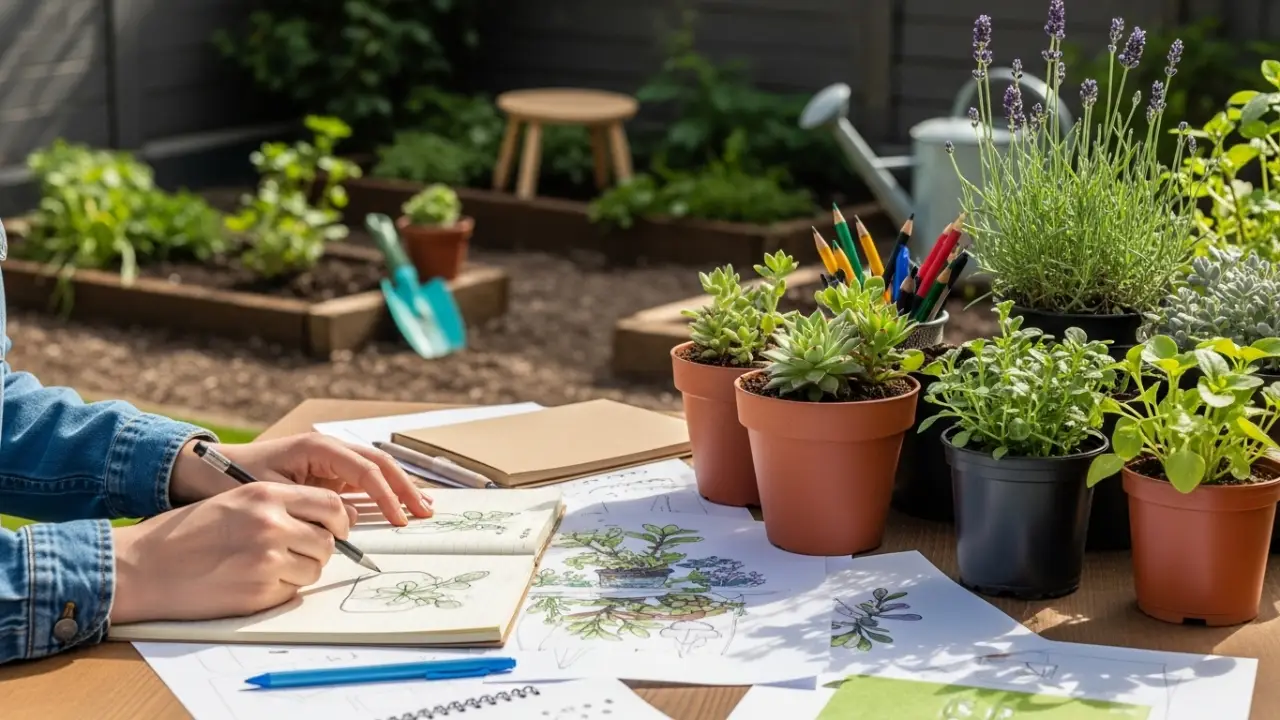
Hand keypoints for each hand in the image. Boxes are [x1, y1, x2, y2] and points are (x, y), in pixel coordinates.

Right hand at [110, 483, 354, 623]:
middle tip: (301, 552)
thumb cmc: (185, 533)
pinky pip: (292, 592)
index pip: (330, 504)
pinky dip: (281, 590)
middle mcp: (271, 524)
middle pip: (328, 540)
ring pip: (314, 568)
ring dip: (301, 570)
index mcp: (266, 494)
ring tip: (268, 566)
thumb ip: (279, 505)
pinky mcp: (259, 593)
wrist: (143, 566)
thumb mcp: (234, 500)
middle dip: (320, 548)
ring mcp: (267, 560)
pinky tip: (252, 582)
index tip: (337, 528)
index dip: (339, 519)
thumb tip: (326, 518)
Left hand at [171, 433, 431, 524]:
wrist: (202, 470)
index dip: (386, 495)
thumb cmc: (231, 478)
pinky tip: (398, 509)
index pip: (365, 470)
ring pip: (376, 470)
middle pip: (380, 464)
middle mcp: (329, 448)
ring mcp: (329, 460)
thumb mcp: (271, 494)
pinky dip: (382, 494)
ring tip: (423, 509)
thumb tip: (349, 521)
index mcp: (318, 446)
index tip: (400, 519)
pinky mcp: (326, 474)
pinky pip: (362, 482)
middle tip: (425, 513)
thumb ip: (311, 505)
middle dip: (405, 488)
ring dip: (399, 489)